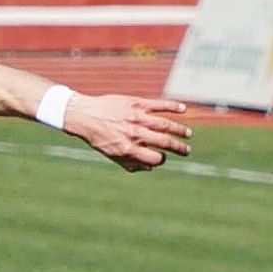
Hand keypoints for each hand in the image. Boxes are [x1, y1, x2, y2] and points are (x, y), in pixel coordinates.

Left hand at [65, 95, 191, 171]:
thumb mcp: (111, 155)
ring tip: (188, 134)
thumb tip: (151, 168)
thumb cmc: (98, 137)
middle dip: (179, 147)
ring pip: (165, 124)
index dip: (162, 160)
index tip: (164, 157)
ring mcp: (137, 117)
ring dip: (179, 130)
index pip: (155, 158)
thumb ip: (131, 164)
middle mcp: (135, 134)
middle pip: (164, 142)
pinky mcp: (137, 103)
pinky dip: (172, 106)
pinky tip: (183, 109)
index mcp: (128, 149)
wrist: (85, 115)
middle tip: (187, 150)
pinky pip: (159, 104)